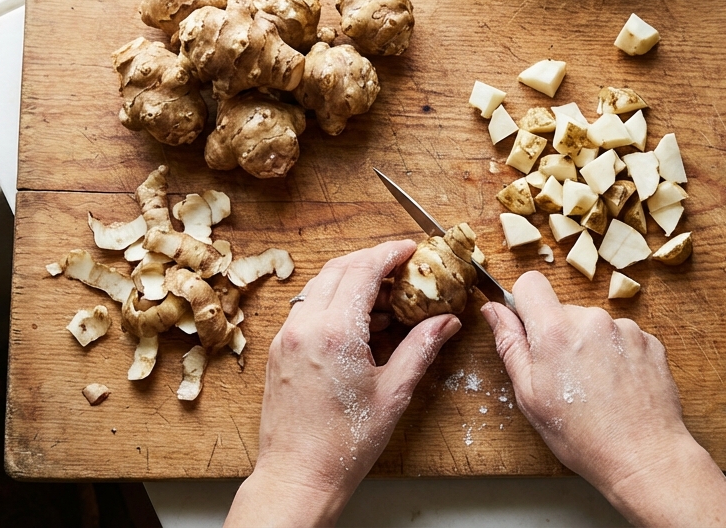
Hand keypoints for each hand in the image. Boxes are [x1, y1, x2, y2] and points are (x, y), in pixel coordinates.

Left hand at [226, 240, 461, 526]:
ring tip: (384, 299)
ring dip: (350, 280)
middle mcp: (305, 327)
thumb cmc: (345, 444)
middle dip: (371, 261)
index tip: (410, 249)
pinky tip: (357, 324)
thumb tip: (446, 322)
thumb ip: (421, 348)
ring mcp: (286, 337)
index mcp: (335, 332)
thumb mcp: (394, 394)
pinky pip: (306, 309)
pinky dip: (332, 302)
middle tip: (401, 269)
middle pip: (338, 269)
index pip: (363, 269)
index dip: (390, 253)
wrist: (298, 476)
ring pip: (319, 286)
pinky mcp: (279, 351)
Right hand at [483, 271, 725, 527]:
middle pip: (563, 309)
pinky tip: (617, 387)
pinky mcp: (650, 341)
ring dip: (589, 346)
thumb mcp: (529, 396)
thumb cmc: (582, 436)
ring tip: (596, 388)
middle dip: (558, 335)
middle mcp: (592, 320)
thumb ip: (510, 345)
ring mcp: (625, 329)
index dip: (524, 304)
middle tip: (565, 378)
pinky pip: (621, 337)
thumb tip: (493, 310)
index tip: (528, 331)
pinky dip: (616, 355)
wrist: (644, 457)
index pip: (530, 283)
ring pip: (593, 325)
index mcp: (556, 331)